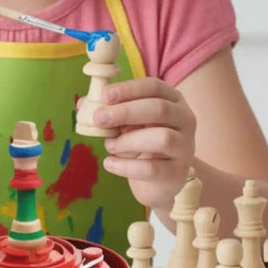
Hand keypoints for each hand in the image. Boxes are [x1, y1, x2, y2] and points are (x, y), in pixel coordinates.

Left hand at [92, 77, 196, 209]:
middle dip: (126, 112)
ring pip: (162, 138)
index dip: (129, 89)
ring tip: (110, 146)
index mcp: (172, 100)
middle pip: (159, 109)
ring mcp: (185, 147)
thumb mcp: (127, 122)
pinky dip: (126, 166)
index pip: (154, 87)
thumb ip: (109, 110)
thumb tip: (83, 104)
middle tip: (99, 119)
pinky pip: (152, 168)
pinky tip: (110, 163)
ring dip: (128, 141)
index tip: (105, 95)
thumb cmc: (142, 142)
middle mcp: (184, 120)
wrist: (159, 180)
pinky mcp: (177, 173)